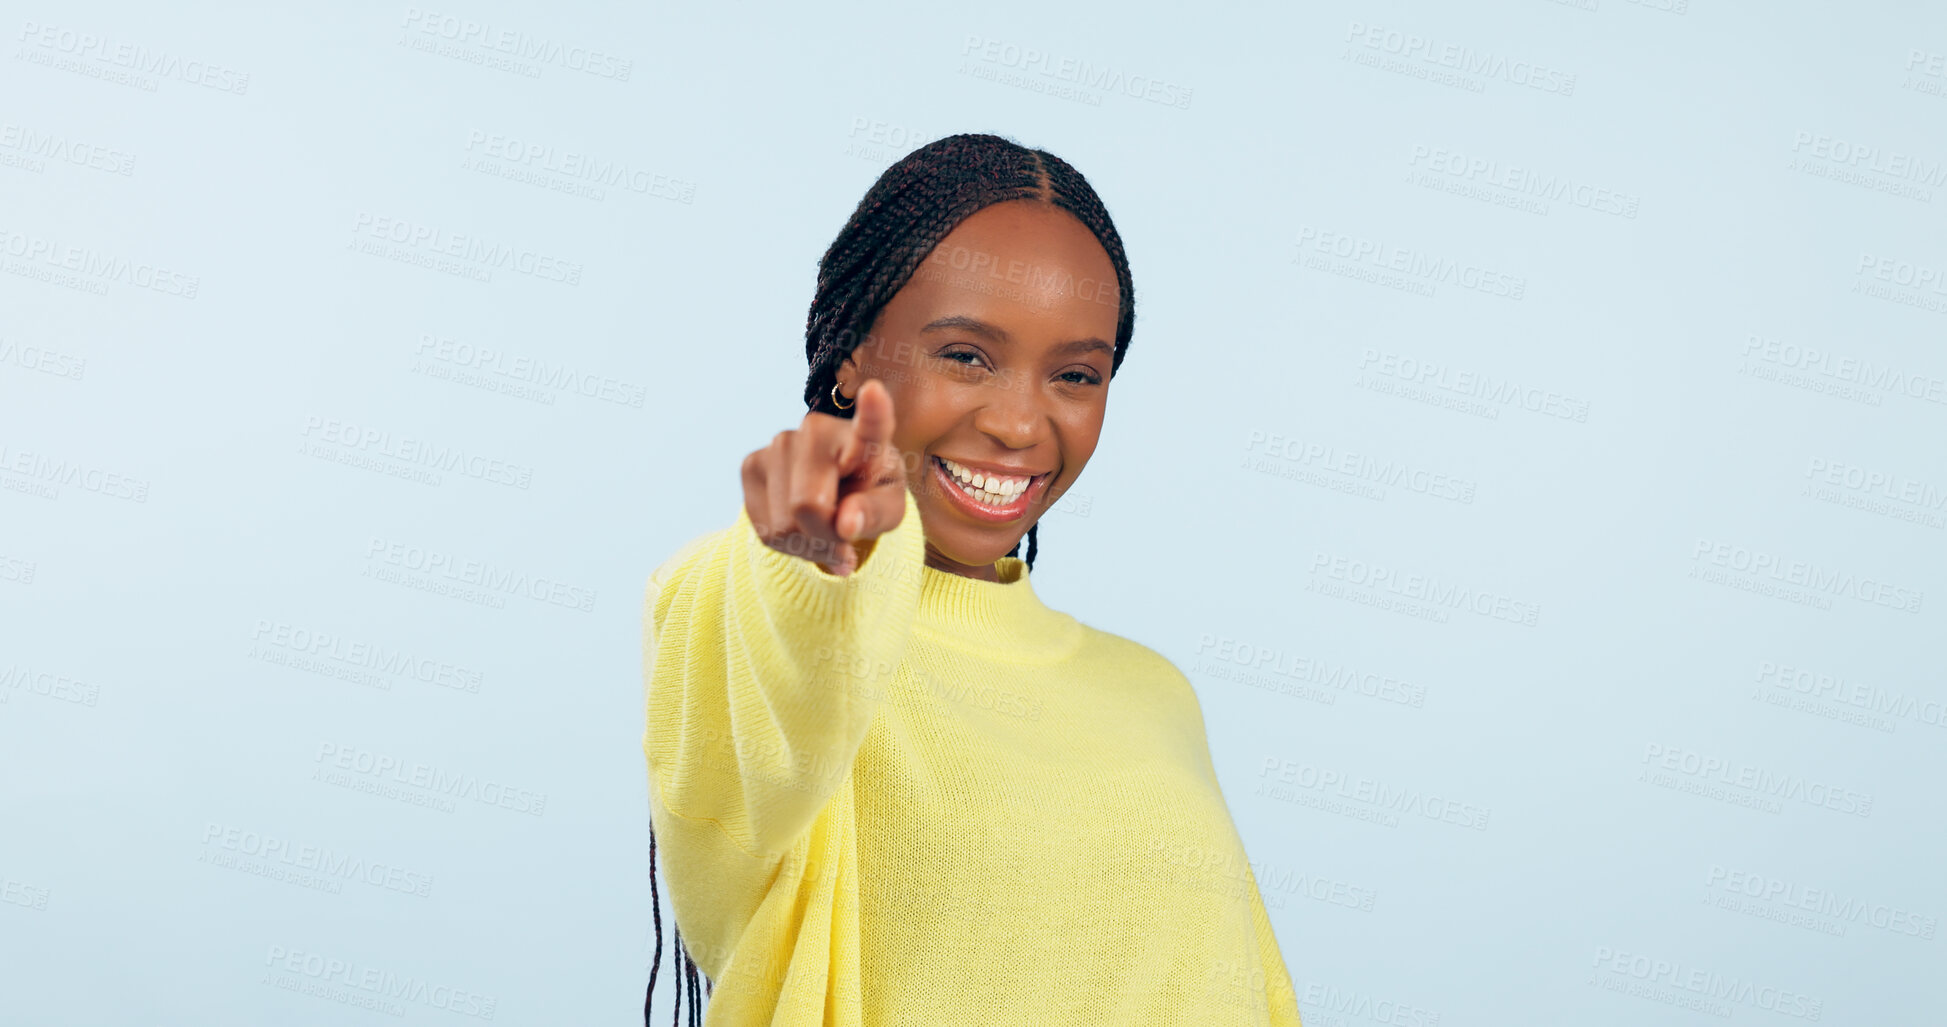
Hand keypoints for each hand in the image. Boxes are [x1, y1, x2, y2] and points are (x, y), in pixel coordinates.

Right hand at [741, 379, 906, 575]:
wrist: (833, 493)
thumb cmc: (869, 496)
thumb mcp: (888, 511)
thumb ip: (874, 515)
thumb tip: (845, 524)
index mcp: (862, 437)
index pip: (870, 426)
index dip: (873, 412)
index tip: (875, 392)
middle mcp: (814, 429)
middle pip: (808, 506)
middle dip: (826, 537)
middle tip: (843, 537)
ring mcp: (777, 443)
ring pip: (784, 525)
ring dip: (808, 544)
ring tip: (824, 529)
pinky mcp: (750, 464)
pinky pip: (766, 530)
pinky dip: (788, 544)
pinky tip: (802, 526)